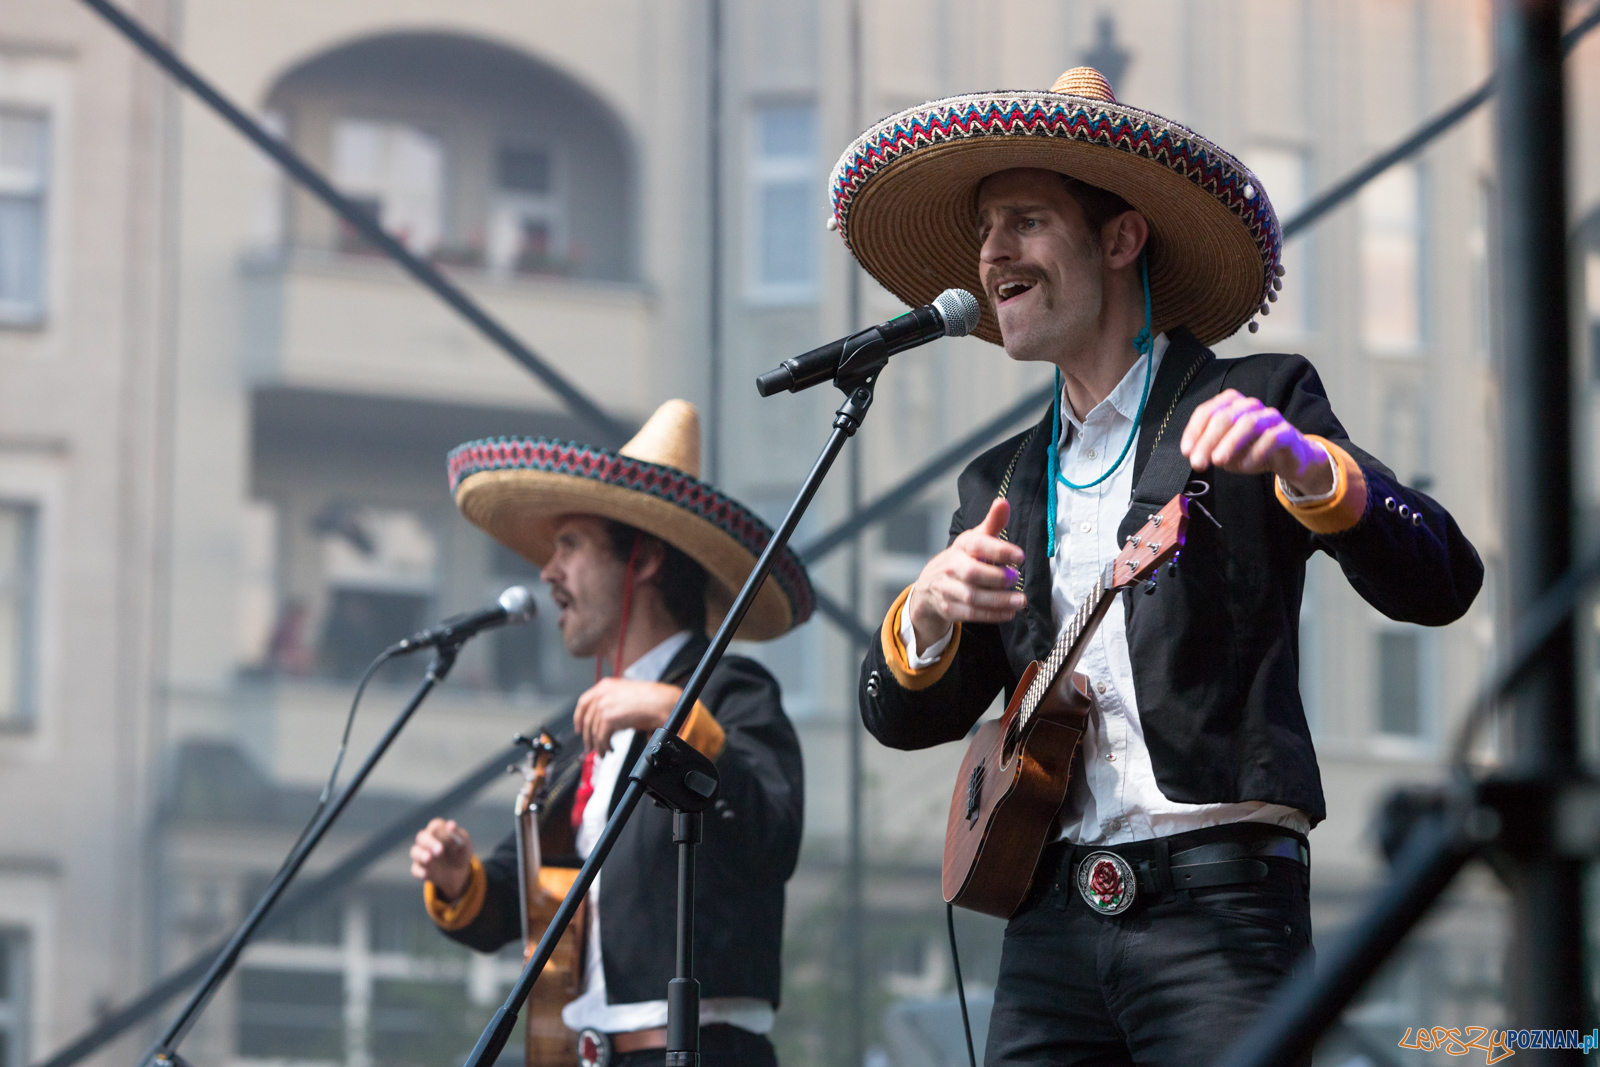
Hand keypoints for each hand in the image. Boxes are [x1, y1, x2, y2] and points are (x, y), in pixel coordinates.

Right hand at [410, 818, 473, 901]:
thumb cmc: (460, 852)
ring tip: (428, 858)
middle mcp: (427, 841)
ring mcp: (422, 855)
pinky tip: (425, 873)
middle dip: (430, 843)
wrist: (459, 872)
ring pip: (415, 852)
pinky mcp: (420, 869)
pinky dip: (419, 871)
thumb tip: (451, 824)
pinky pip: (415, 870)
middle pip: (422, 837)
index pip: (435, 826)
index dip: (441, 830)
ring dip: (421, 855)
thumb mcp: (464, 844)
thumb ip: (458, 834)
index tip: (449, 833)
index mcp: (438, 831)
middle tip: (439, 850)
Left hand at [574, 678, 680, 752]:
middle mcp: (601, 694)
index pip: (584, 702)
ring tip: (603, 753)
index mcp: (605, 686)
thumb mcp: (625, 696)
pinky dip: (604, 747)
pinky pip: (602, 738)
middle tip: (590, 747)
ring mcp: (603, 705)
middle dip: (587, 737)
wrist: (660, 702)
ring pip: (594, 731)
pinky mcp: (608, 718)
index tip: (578, 729)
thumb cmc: (650, 700)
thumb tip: (604, 723)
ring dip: (598, 745)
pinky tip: (610, 750)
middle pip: (586, 720)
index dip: (578, 718)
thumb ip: (612, 704)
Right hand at [905, 498, 1026, 648]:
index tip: (1021, 556)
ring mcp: (948, 588)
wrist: (929, 587)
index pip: (977, 544)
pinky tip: (1009, 613)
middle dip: (996, 578)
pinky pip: (971, 613)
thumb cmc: (962, 559)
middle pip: (972, 573)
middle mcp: (952, 566)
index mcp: (961, 546)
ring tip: (1021, 600)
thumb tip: (1003, 502)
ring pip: (972, 596)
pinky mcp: (949, 608)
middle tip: (1017, 579)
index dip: (999, 550)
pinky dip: (991, 615)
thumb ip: (992, 523)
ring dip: (998, 600)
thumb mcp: (975, 540)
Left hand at [1179, 389, 1333, 495]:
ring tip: (1218, 461)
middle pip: (1225, 417)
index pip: (1207, 411)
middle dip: (1208, 440)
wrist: (1288, 458)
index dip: (1194, 431)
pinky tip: (1245, 465)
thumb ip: (1209, 450)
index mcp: (1231, 405)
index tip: (1186, 451)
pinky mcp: (1287, 432)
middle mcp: (1250, 406)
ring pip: (1249, 423)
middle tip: (1198, 462)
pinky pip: (1272, 438)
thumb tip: (1193, 454)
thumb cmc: (1251, 450)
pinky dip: (1256, 452)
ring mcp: (1270, 417)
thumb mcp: (1225, 451)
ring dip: (1230, 443)